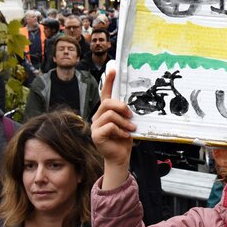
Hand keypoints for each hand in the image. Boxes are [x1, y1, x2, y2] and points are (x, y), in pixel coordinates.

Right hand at [91, 68, 135, 189]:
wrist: (120, 157)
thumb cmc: (124, 139)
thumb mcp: (127, 123)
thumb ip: (126, 113)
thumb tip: (132, 104)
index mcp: (105, 111)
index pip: (105, 93)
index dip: (109, 81)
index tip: (113, 69)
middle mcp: (98, 117)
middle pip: (108, 103)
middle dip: (122, 107)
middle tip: (130, 116)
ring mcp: (95, 126)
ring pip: (110, 115)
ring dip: (124, 122)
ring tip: (130, 129)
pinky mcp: (96, 136)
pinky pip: (110, 126)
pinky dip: (121, 131)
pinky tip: (125, 136)